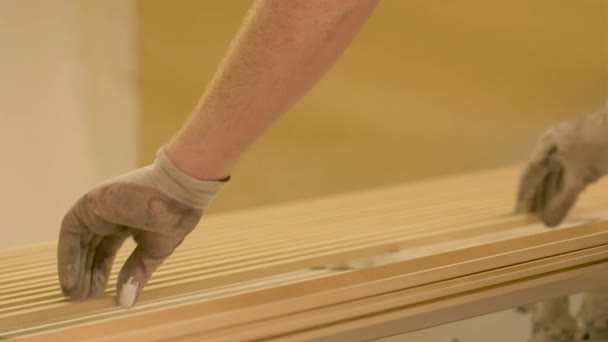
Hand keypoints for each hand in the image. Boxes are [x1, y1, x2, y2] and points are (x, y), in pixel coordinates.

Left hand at [57, 148, 226, 307]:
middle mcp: (110, 215)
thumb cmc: (174, 217)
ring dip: (75, 267)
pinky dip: (68, 255)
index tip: (98, 294)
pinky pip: (71, 231)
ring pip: (79, 241)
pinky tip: (71, 278)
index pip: (106, 250)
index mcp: (128, 223)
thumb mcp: (155, 251)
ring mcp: (99, 208)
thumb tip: (126, 302)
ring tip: (75, 294)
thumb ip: (138, 272)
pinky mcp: (91, 203)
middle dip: (87, 273)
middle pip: (91, 248)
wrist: (178, 191)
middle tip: (83, 298)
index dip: (101, 272)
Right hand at [516, 104, 607, 225]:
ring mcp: (570, 149)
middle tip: (533, 218)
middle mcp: (554, 146)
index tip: (520, 213)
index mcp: (547, 146)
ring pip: (557, 177)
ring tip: (547, 214)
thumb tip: (547, 223)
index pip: (529, 174)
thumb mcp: (579, 176)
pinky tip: (563, 202)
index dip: (524, 194)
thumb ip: (563, 200)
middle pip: (541, 176)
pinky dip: (566, 189)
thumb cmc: (599, 145)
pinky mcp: (585, 155)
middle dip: (538, 197)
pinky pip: (570, 175)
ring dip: (552, 195)